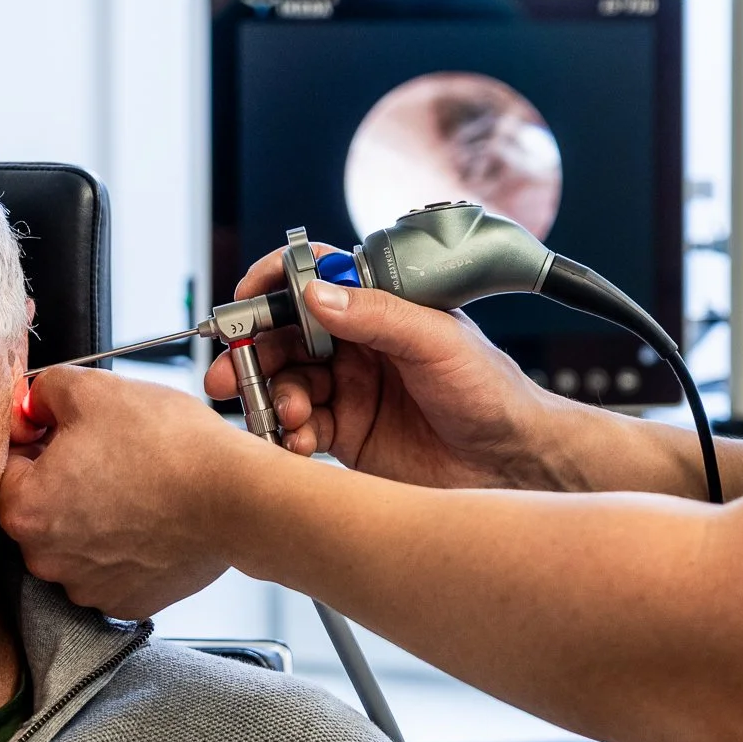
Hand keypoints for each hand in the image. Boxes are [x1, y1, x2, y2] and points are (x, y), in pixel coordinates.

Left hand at [0, 367, 250, 618]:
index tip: (75, 431)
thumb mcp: (94, 389)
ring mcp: (86, 587)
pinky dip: (126, 546)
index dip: (42, 438)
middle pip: (41, 507)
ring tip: (137, 485)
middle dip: (67, 479)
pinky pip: (111, 568)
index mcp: (24, 509)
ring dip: (95, 514)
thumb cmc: (168, 447)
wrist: (235, 496)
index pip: (10, 464)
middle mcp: (45, 559)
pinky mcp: (126, 601)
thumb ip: (45, 391)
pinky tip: (151, 517)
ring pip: (76, 540)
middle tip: (112, 453)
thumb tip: (33, 402)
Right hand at [200, 244, 589, 489]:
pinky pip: (297, 429)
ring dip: (272, 396)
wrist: (511, 461)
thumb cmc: (491, 391)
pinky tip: (300, 442)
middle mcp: (357, 345)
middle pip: (284, 336)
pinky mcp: (345, 435)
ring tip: (285, 414)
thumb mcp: (438, 341)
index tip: (245, 299)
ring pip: (283, 383)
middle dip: (253, 351)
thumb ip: (377, 316)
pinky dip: (288, 434)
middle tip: (231, 371)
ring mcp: (348, 390)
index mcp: (379, 307)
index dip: (274, 284)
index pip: (314, 280)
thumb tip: (317, 293)